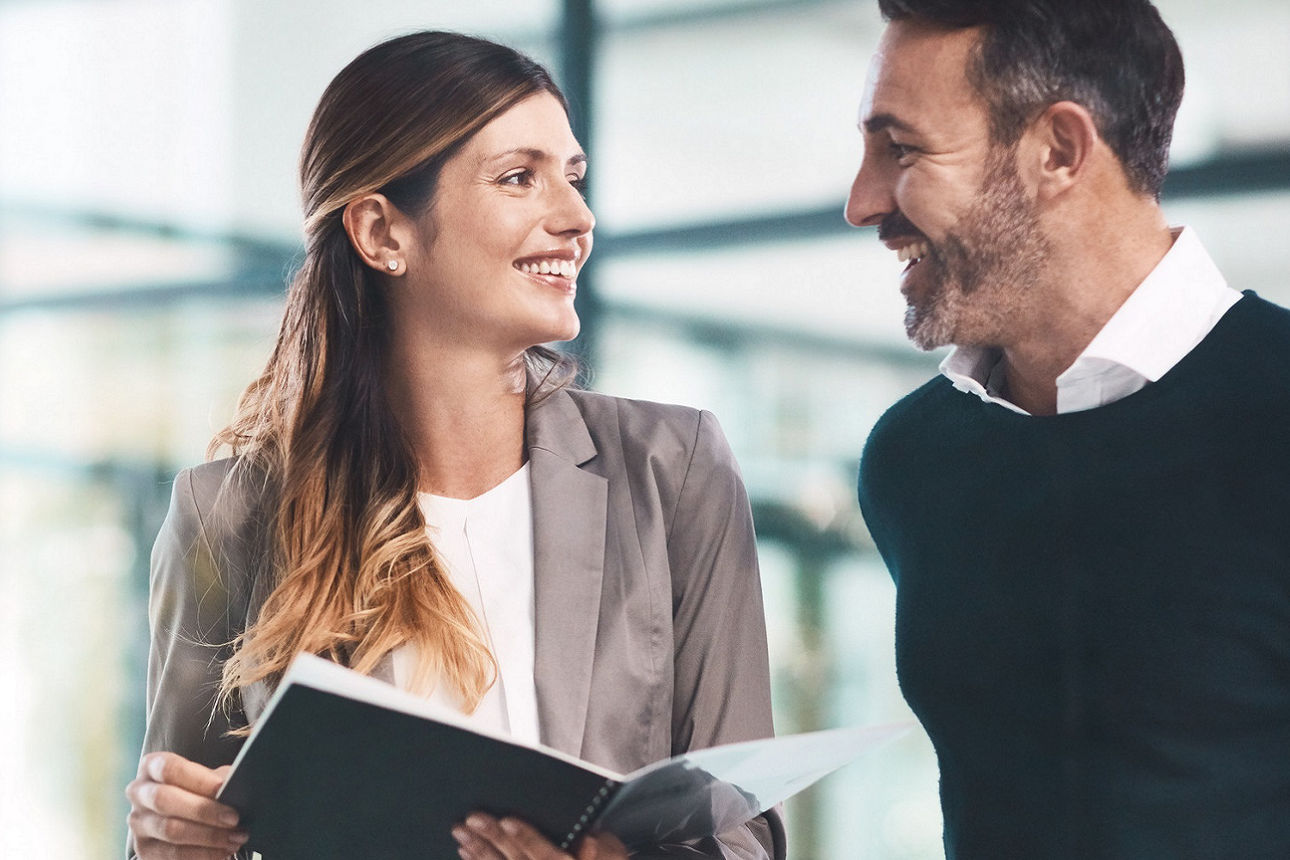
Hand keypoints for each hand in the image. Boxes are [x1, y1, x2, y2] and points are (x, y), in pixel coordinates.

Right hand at [126, 751, 248, 858]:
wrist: (185, 817)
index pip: (169, 768)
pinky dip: (202, 854)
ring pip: (170, 830)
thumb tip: (234, 785)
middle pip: (165, 800)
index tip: (222, 788)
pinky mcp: (143, 850)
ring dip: (208, 836)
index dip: (197, 779)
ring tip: (235, 837)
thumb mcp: (207, 778)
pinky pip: (172, 854)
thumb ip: (217, 779)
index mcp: (152, 766)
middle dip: (204, 810)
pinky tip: (223, 851)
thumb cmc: (199, 790)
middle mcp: (139, 793)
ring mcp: (138, 824)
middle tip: (234, 818)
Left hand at [453, 813, 629, 859]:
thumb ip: (603, 848)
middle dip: (493, 840)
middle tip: (472, 819)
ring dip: (480, 852)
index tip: (507, 820)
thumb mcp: (614, 853)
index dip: (527, 838)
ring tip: (461, 832)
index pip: (547, 855)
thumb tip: (587, 840)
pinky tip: (467, 851)